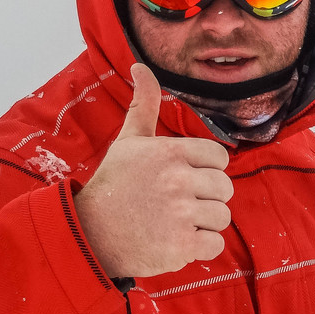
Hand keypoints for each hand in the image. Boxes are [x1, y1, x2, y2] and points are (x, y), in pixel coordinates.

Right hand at [75, 63, 233, 278]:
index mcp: (170, 152)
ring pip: (222, 216)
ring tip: (176, 222)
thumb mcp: (129, 141)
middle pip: (224, 188)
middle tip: (178, 204)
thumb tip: (141, 66)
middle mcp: (178, 180)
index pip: (219, 157)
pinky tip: (177, 240)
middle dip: (206, 197)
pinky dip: (201, 247)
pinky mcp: (182, 245)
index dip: (206, 170)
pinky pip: (215, 244)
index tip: (184, 178)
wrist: (90, 233)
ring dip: (204, 223)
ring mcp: (181, 214)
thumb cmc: (114, 184)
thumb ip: (144, 105)